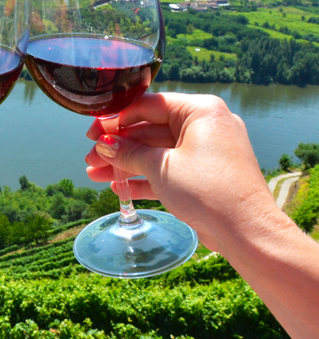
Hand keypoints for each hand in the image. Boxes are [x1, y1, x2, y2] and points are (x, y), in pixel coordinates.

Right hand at [83, 93, 278, 252]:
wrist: (247, 233)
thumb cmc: (209, 191)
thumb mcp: (161, 167)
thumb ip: (128, 152)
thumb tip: (104, 145)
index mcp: (200, 111)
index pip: (148, 105)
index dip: (115, 119)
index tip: (93, 133)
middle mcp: (205, 126)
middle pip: (150, 130)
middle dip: (117, 146)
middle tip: (91, 158)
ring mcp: (206, 152)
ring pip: (156, 152)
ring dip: (125, 164)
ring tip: (95, 175)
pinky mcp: (204, 176)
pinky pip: (168, 170)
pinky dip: (144, 178)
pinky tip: (118, 188)